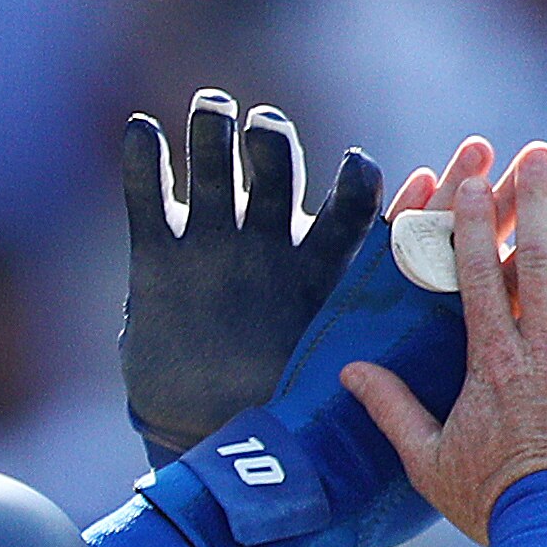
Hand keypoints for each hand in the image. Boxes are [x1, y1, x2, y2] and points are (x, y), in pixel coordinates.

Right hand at [121, 90, 383, 461]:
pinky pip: (147, 197)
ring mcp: (211, 240)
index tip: (357, 166)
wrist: (207, 435)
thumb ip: (362, 360)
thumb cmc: (282, 412)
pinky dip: (143, 162)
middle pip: (274, 165)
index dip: (354, 183)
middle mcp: (267, 239)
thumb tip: (404, 376)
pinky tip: (144, 130)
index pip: (348, 208)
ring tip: (214, 111)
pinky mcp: (157, 254)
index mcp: (319, 265)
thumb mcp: (328, 385)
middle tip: (265, 130)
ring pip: (213, 165)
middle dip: (271, 139)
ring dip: (212, 132)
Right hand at [342, 143, 546, 540]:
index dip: (474, 222)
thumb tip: (349, 372)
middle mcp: (543, 349)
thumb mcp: (430, 462)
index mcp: (492, 361)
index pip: (479, 275)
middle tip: (539, 153)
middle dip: (537, 200)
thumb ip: (393, 411)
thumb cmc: (492, 504)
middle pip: (540, 258)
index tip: (471, 178)